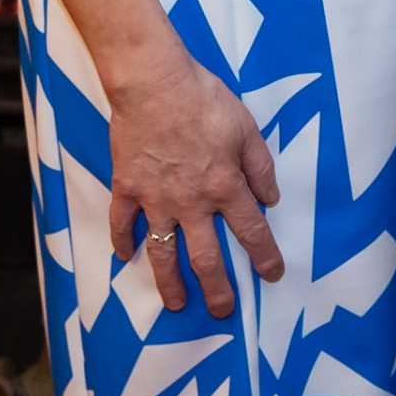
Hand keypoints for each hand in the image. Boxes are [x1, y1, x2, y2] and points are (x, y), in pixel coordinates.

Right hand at [107, 52, 283, 317]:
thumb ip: (260, 167)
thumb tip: (271, 199)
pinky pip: (122, 224)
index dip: (264, 255)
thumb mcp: (247, 128)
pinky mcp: (127, 188)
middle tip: (223, 310)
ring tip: (178, 303)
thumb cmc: (206, 101)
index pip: (250, 230)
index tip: (272, 275)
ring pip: (163, 253)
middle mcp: (191, 202)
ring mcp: (155, 199)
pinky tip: (125, 256)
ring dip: (170, 282)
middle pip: (206, 256)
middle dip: (217, 288)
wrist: (156, 85)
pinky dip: (123, 242)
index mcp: (225, 186)